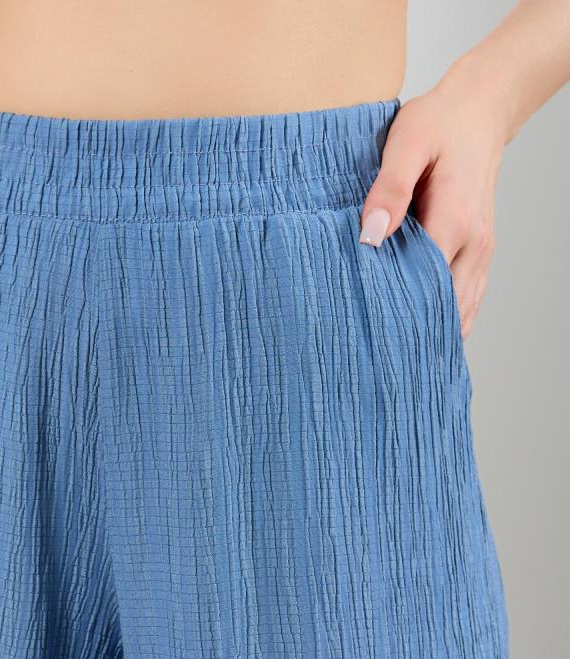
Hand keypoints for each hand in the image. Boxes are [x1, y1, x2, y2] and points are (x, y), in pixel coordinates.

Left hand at [359, 80, 508, 339]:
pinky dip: (450, 318)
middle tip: (378, 357)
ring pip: (462, 309)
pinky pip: (468, 298)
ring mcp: (481, 250)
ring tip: (399, 356)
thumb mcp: (407, 142)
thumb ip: (390, 189)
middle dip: (414, 331)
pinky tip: (426, 333)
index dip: (396, 311)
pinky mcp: (479, 251)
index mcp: (454, 221)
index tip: (368, 333)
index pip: (424, 285)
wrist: (480, 110)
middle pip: (444, 306)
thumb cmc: (440, 123)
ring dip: (434, 330)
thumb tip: (371, 235)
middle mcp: (474, 244)